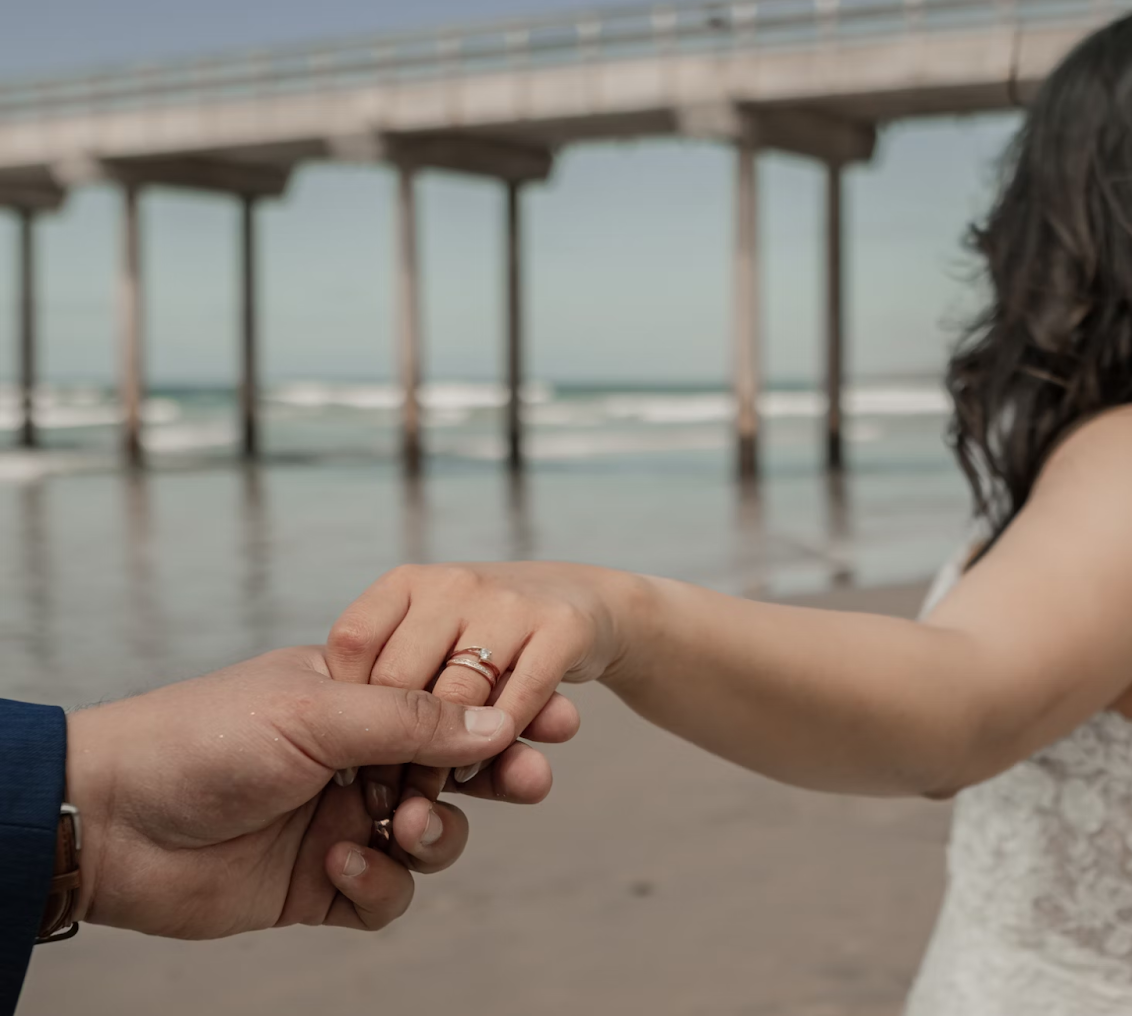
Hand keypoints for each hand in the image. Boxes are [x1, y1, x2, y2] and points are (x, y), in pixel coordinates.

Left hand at [66, 646, 519, 937]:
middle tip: (531, 781)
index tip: (557, 719)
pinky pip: (388, 893)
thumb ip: (415, 719)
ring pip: (434, 836)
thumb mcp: (318, 710)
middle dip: (497, 776)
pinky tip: (344, 865)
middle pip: (458, 770)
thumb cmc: (207, 738)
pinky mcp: (322, 884)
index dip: (506, 712)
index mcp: (356, 699)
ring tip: (407, 827)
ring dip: (434, 835)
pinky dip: (379, 884)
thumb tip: (501, 720)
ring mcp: (344, 820)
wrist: (113, 820)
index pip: (452, 702)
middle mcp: (357, 759)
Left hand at [325, 563, 628, 803]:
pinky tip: (502, 761)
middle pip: (401, 678)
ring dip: (449, 757)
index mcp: (406, 585)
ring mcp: (509, 603)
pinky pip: (521, 698)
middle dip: (395, 745)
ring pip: (459, 697)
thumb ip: (392, 690)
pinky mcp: (563, 626)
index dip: (352, 703)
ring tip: (446, 782)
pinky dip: (504, 742)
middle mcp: (451, 585)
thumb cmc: (479, 637)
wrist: (591, 601)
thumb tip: (381, 756)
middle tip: (401, 789)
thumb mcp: (424, 642)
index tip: (362, 743)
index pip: (353, 641)